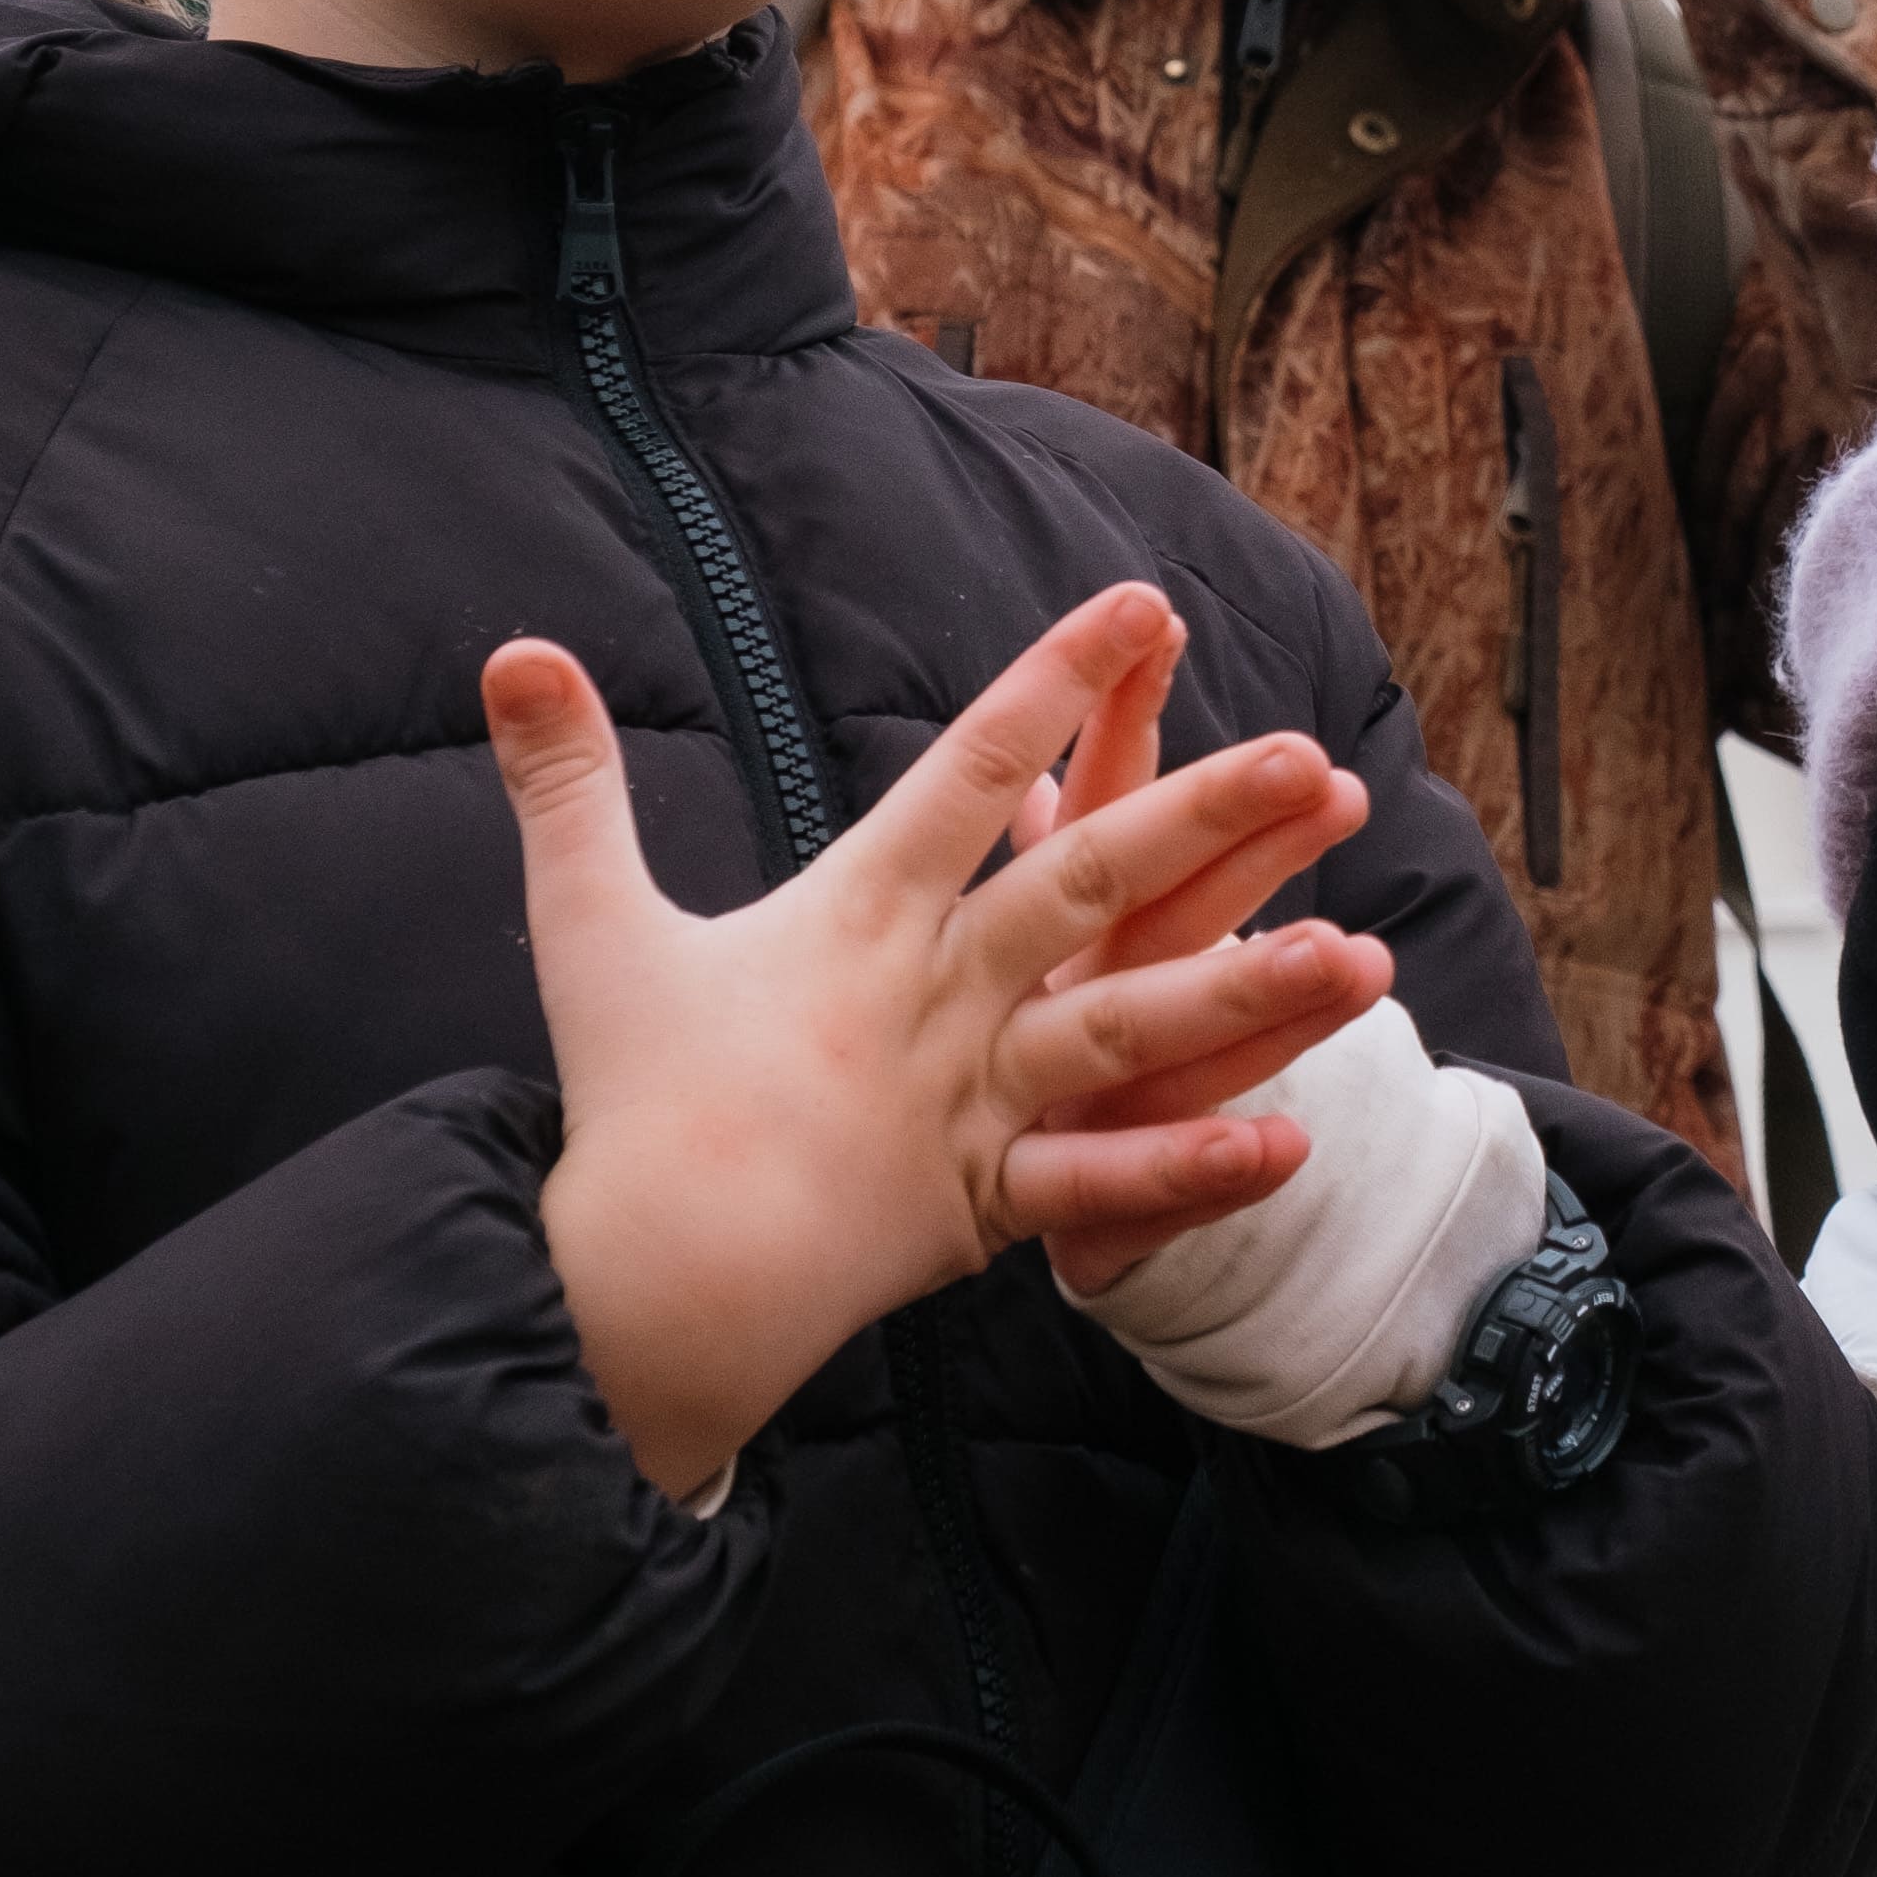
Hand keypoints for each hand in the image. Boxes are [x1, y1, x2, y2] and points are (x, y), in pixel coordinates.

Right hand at [487, 581, 1389, 1494]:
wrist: (639, 1276)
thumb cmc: (630, 1095)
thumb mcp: (588, 922)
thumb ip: (568, 783)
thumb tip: (512, 650)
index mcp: (857, 917)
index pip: (972, 772)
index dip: (1054, 678)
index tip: (1142, 599)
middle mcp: (934, 999)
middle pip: (1083, 888)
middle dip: (1202, 820)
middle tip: (1309, 756)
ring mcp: (971, 1106)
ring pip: (1127, 1038)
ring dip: (1247, 995)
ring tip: (1363, 956)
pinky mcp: (987, 1206)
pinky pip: (1105, 1187)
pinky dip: (1196, 1172)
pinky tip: (1295, 1141)